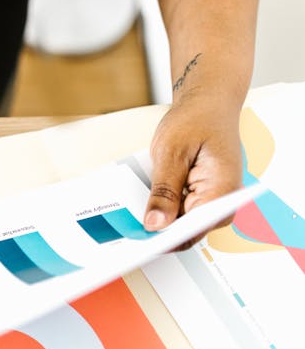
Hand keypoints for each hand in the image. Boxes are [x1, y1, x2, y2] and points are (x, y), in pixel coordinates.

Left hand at [144, 95, 242, 245]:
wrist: (208, 105)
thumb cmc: (196, 121)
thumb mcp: (171, 154)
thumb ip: (164, 192)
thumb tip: (156, 224)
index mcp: (222, 192)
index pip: (193, 231)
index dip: (164, 240)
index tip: (139, 242)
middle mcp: (222, 203)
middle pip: (186, 232)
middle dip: (157, 229)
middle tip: (125, 227)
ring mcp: (212, 202)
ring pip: (181, 223)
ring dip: (158, 217)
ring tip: (133, 210)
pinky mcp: (201, 197)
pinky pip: (180, 211)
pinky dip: (163, 207)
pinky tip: (145, 201)